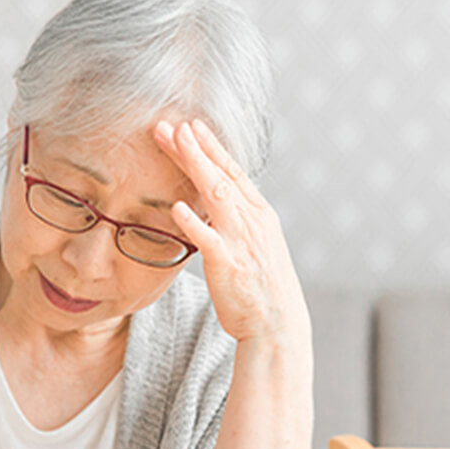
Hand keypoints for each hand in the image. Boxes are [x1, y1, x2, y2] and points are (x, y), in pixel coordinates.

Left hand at [155, 119, 310, 344]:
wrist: (278, 323)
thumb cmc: (262, 287)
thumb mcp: (255, 245)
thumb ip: (237, 221)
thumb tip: (214, 205)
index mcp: (259, 214)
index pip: (233, 172)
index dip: (211, 147)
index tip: (191, 126)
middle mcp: (252, 220)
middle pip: (220, 175)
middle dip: (196, 147)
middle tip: (171, 125)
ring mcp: (241, 241)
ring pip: (216, 195)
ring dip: (195, 166)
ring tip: (175, 143)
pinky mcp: (229, 265)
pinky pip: (208, 240)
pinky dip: (193, 222)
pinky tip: (176, 207)